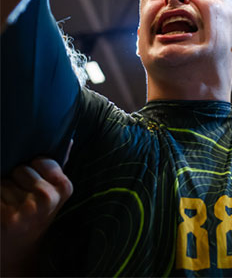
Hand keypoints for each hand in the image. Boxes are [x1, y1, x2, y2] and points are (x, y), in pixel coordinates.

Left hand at [0, 157, 72, 272]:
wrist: (19, 249)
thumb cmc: (36, 214)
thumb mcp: (54, 192)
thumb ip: (60, 165)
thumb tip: (68, 139)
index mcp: (64, 188)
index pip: (42, 160)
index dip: (34, 169)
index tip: (35, 184)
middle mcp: (48, 198)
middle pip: (21, 170)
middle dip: (17, 180)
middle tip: (21, 196)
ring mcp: (27, 209)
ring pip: (4, 182)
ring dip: (2, 190)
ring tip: (10, 205)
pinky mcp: (7, 217)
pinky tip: (2, 210)